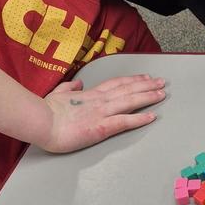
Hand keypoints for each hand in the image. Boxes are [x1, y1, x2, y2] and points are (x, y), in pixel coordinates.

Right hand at [40, 74, 164, 152]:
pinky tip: (152, 116)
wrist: (41, 122)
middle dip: (147, 85)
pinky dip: (140, 118)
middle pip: (128, 89)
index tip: (144, 77)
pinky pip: (125, 121)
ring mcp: (102, 113)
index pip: (116, 84)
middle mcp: (99, 100)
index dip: (132, 80)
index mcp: (90, 94)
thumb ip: (69, 87)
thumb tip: (78, 83)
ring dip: (148, 97)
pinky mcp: (101, 127)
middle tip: (162, 82)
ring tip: (162, 94)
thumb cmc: (45, 111)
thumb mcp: (57, 93)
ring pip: (130, 102)